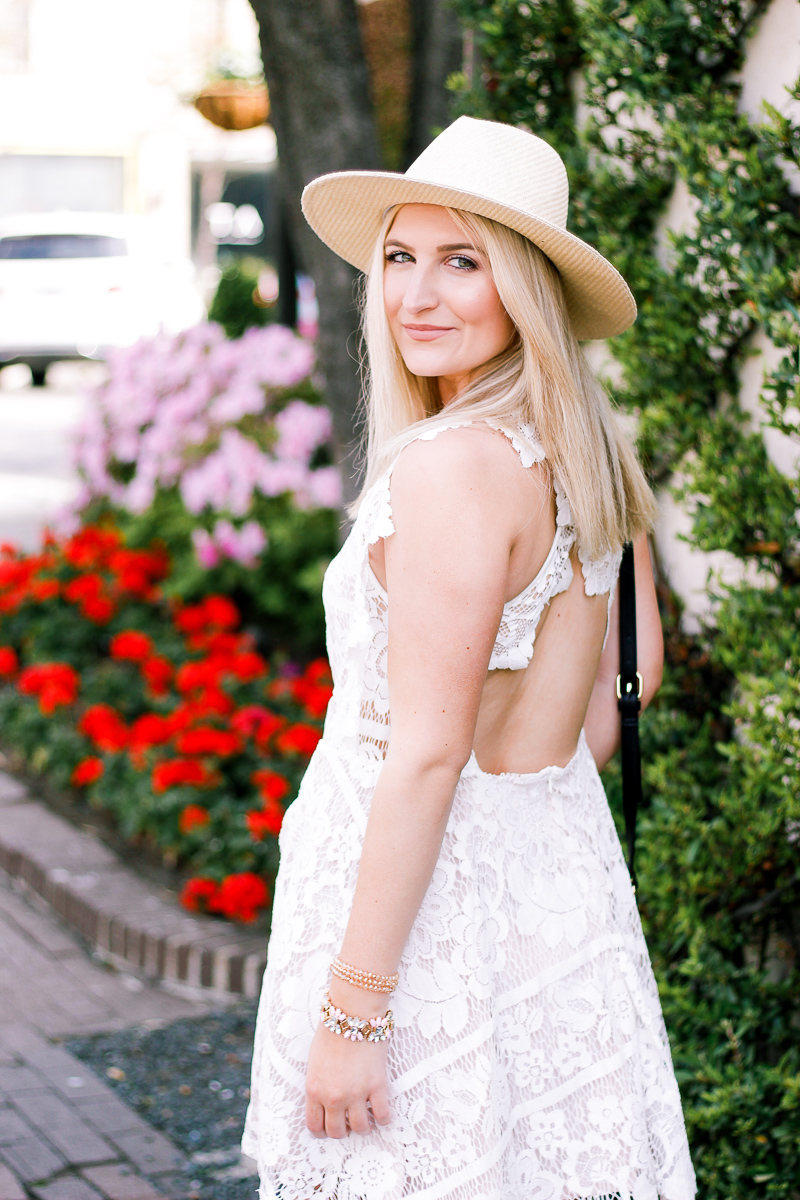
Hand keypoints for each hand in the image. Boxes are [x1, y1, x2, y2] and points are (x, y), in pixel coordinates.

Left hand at [305, 1018, 390, 1137]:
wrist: (352, 1014)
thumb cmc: (331, 1032)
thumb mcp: (314, 1062)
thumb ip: (317, 1084)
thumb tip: (323, 1099)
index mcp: (314, 1090)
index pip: (314, 1125)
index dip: (322, 1131)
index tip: (328, 1127)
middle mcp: (333, 1096)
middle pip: (337, 1131)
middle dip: (342, 1131)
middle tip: (348, 1123)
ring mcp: (356, 1093)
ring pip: (360, 1128)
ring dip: (363, 1127)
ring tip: (366, 1119)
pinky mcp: (376, 1086)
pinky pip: (382, 1115)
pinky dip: (384, 1118)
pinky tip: (382, 1114)